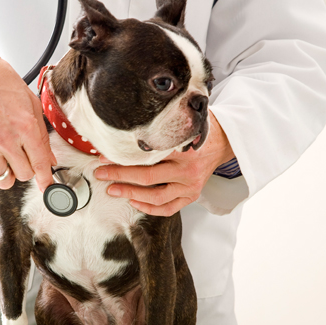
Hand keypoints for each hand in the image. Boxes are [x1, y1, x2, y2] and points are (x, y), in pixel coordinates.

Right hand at [0, 56, 56, 190]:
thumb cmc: (1, 84)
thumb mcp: (32, 105)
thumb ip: (42, 136)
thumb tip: (49, 159)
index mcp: (25, 128)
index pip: (40, 165)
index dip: (46, 179)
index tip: (48, 185)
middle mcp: (5, 141)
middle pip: (24, 175)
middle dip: (28, 169)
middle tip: (25, 156)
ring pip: (5, 179)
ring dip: (10, 171)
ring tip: (9, 155)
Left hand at [93, 111, 234, 215]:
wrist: (224, 142)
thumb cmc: (200, 129)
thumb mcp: (185, 120)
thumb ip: (165, 120)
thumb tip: (132, 116)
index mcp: (185, 149)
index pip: (148, 155)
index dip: (123, 157)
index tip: (104, 156)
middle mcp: (187, 170)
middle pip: (147, 177)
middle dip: (120, 175)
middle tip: (101, 173)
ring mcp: (190, 186)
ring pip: (155, 196)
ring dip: (130, 194)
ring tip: (112, 189)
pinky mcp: (191, 196)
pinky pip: (167, 208)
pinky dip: (149, 208)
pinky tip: (133, 201)